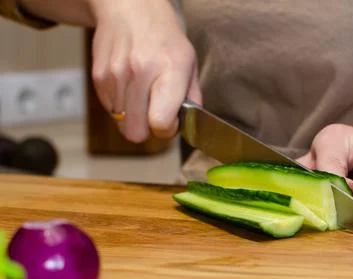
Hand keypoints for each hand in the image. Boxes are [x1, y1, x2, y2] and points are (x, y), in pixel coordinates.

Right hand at [90, 0, 201, 141]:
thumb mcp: (190, 65)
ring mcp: (115, 75)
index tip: (170, 122)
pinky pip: (111, 111)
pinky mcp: (99, 77)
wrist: (131, 11)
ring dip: (134, 117)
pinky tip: (130, 87)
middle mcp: (140, 72)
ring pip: (122, 124)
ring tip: (143, 94)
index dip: (167, 130)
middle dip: (148, 129)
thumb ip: (192, 99)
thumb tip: (187, 127)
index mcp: (170, 70)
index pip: (160, 122)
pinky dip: (121, 106)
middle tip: (156, 114)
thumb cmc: (165, 40)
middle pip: (136, 132)